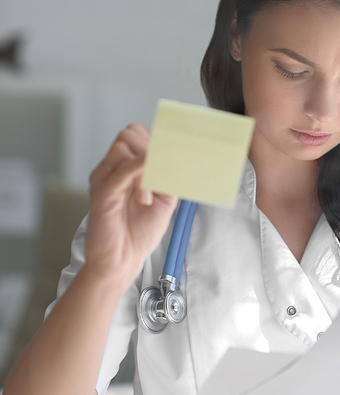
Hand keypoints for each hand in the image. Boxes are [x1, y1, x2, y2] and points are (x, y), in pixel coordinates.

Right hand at [85, 124, 177, 284]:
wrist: (121, 261)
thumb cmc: (138, 232)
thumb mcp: (165, 198)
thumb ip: (170, 174)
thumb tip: (182, 153)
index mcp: (125, 168)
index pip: (137, 133)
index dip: (156, 141)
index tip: (173, 157)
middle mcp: (112, 169)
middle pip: (130, 133)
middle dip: (151, 149)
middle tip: (161, 177)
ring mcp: (104, 178)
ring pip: (125, 146)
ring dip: (146, 165)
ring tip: (147, 195)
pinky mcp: (102, 192)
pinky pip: (123, 169)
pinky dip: (142, 171)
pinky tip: (147, 192)